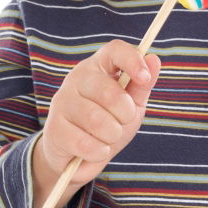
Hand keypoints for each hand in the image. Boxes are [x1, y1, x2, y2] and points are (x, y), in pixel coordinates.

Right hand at [32, 40, 160, 207]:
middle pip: (109, 92)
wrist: (79, 157)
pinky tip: (96, 149)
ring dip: (112, 136)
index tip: (144, 78)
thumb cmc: (109, 124)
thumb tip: (154, 58)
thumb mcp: (131, 105)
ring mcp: (62, 101)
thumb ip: (142, 85)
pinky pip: (84, 142)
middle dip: (125, 115)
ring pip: (96, 120)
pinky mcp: (53, 127)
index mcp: (98, 67)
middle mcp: (77, 78)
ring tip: (108, 137)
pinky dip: (98, 151)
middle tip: (122, 122)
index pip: (114, 51)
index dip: (132, 61)